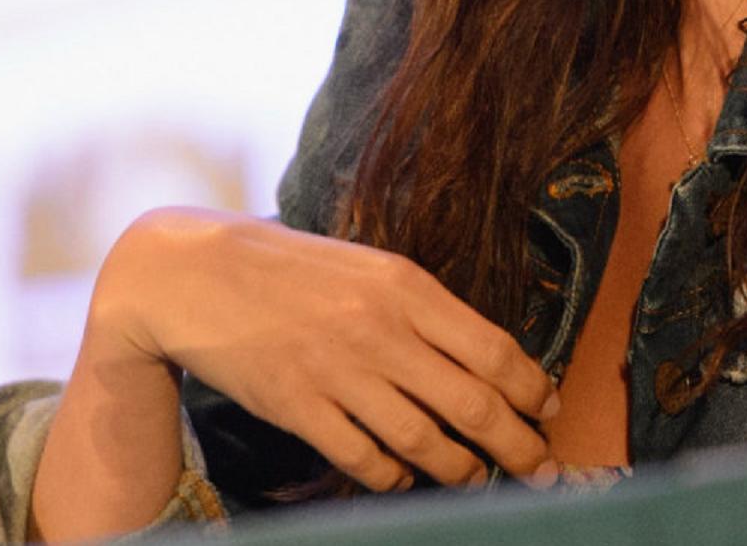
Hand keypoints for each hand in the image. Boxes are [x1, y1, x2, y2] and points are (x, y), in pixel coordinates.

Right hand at [92, 207, 559, 492]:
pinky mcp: (298, 407)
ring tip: (478, 479)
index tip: (550, 411)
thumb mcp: (369, 267)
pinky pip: (364, 457)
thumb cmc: (292, 268)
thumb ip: (422, 309)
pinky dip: (393, 476)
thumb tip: (487, 359)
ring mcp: (338, 372)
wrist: (196, 273)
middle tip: (542, 469)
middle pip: (474, 403)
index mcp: (405, 286)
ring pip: (425, 439)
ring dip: (461, 469)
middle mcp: (380, 330)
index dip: (532, 390)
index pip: (494, 349)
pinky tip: (404, 478)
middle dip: (519, 446)